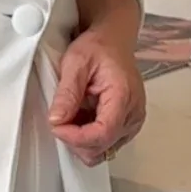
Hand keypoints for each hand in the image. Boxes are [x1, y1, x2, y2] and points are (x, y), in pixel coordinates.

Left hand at [49, 22, 145, 166]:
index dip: (75, 137)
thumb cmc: (99, 47)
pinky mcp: (127, 125)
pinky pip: (106, 144)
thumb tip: (56, 120)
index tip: (57, 126)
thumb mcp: (75, 62)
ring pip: (103, 151)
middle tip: (60, 118)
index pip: (102, 134)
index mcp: (123, 96)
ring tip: (72, 115)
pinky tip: (82, 118)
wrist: (113, 41)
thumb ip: (66, 93)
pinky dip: (88, 137)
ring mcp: (132, 122)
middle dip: (75, 139)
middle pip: (102, 148)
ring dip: (81, 140)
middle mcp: (133, 114)